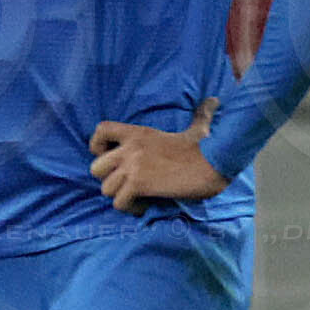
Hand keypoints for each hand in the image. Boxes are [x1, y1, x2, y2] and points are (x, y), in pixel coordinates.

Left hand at [90, 100, 229, 211]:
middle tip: (126, 184)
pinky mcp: (139, 184)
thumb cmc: (207, 147)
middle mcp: (130, 149)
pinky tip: (146, 205)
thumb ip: (200, 114)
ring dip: (121, 197)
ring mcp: (133, 167)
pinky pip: (120, 203)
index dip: (97, 145)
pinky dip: (131, 208)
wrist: (213, 164)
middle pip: (95, 167)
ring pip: (106, 189)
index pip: (101, 130)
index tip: (107, 155)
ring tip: (138, 198)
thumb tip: (214, 101)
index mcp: (139, 133)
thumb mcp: (198, 127)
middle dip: (108, 179)